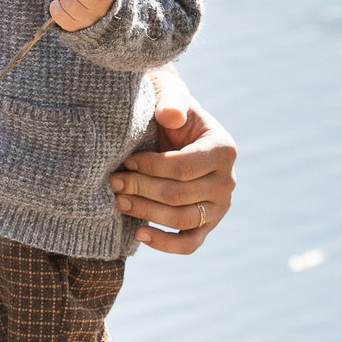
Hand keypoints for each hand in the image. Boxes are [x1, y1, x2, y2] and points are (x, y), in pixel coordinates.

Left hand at [111, 68, 235, 253]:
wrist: (170, 129)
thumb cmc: (167, 112)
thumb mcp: (170, 97)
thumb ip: (171, 101)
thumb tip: (170, 116)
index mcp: (224, 149)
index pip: (184, 167)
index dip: (151, 167)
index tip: (126, 160)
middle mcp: (227, 181)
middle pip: (179, 195)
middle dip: (141, 189)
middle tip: (113, 182)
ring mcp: (219, 207)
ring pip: (181, 220)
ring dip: (146, 212)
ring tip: (120, 201)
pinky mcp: (206, 226)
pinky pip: (189, 244)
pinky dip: (164, 244)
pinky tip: (139, 231)